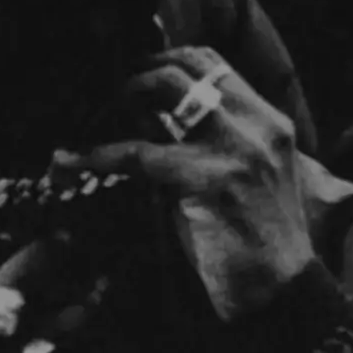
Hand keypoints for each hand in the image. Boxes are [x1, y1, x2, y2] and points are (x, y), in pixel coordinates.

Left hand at [54, 46, 314, 320]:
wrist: (280, 292)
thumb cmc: (257, 244)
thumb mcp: (245, 181)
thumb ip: (210, 147)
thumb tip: (150, 124)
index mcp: (268, 122)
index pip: (213, 63)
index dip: (165, 60)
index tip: (134, 75)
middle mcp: (255, 124)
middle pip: (185, 67)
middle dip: (136, 76)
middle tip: (105, 101)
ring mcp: (234, 148)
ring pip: (163, 90)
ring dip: (118, 100)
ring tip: (88, 125)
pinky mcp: (208, 179)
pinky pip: (138, 153)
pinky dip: (98, 155)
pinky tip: (72, 161)